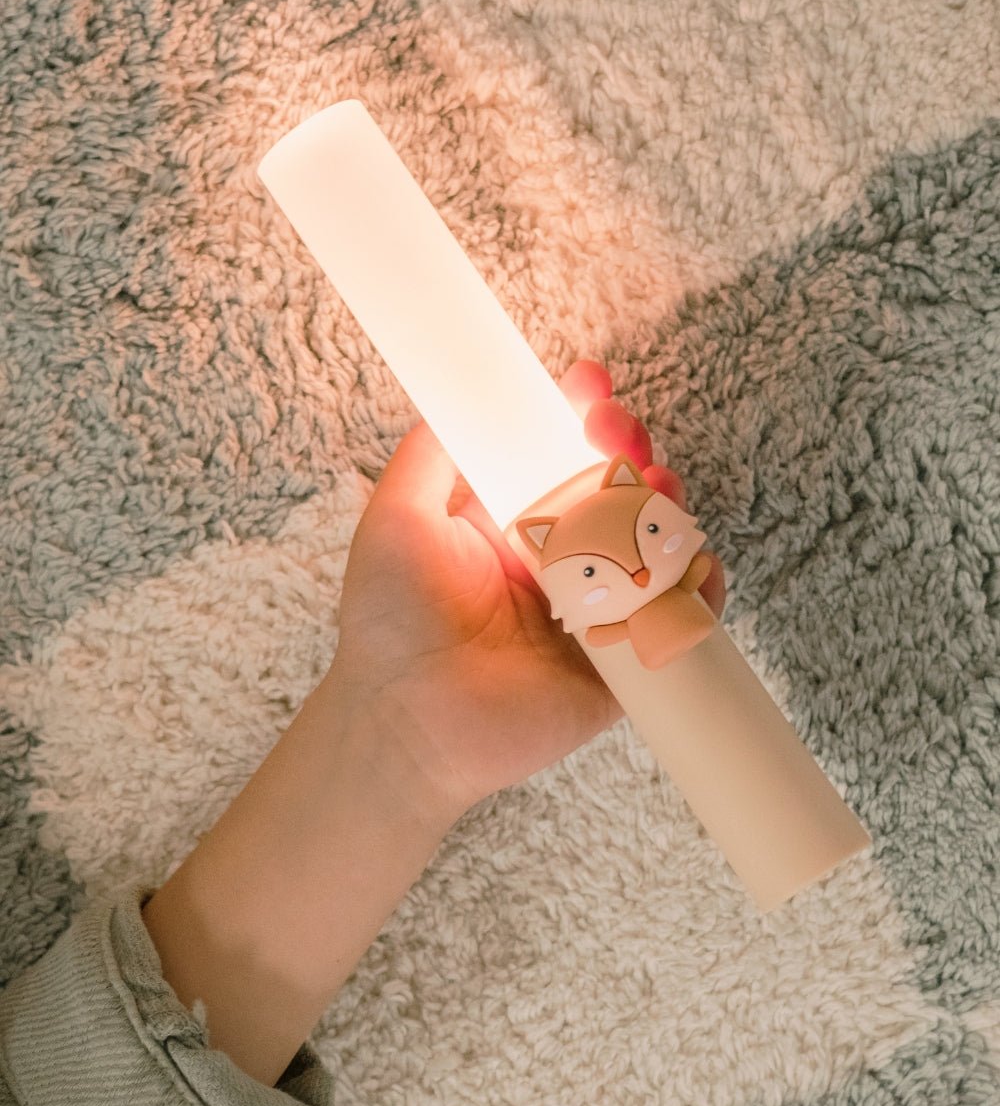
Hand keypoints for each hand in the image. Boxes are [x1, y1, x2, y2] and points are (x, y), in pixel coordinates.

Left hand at [330, 359, 726, 822]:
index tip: (588, 386)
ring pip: (657, 541)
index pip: (562, 455)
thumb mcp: (396, 518)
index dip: (582, 414)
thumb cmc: (390, 624)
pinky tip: (689, 557)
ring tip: (651, 487)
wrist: (409, 719)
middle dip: (629, 447)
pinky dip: (699, 583)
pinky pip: (680, 616)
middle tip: (616, 433)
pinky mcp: (624, 662)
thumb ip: (431, 456)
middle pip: (619, 487)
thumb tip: (462, 398)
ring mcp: (596, 609)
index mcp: (513, 524)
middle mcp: (560, 560)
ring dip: (666, 502)